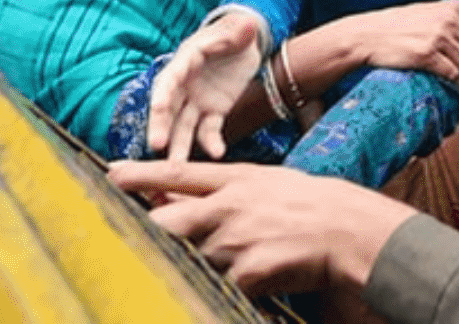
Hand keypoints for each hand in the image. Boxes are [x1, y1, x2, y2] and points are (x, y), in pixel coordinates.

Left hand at [108, 161, 412, 297]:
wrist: (347, 229)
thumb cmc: (308, 205)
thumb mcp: (265, 183)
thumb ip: (218, 190)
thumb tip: (171, 195)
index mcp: (237, 180)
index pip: (178, 174)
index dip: (141, 174)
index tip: (111, 172)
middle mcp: (230, 207)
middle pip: (166, 222)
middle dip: (153, 234)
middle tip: (147, 242)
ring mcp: (236, 239)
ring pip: (192, 258)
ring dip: (202, 264)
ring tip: (239, 255)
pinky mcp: (246, 271)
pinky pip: (218, 284)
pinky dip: (226, 286)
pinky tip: (252, 278)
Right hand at [148, 13, 263, 160]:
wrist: (245, 44)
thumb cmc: (235, 32)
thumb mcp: (238, 29)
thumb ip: (240, 30)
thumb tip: (248, 25)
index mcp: (186, 61)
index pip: (169, 79)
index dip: (162, 93)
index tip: (156, 108)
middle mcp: (185, 85)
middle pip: (168, 108)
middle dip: (161, 126)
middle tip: (157, 145)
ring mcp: (197, 100)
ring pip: (183, 125)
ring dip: (179, 145)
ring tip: (175, 168)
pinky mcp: (213, 111)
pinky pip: (208, 129)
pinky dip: (211, 142)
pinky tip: (218, 153)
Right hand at [355, 0, 458, 88]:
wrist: (368, 34)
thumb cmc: (399, 24)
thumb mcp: (431, 10)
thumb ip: (456, 18)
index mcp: (455, 8)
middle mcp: (449, 21)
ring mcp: (438, 37)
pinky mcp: (426, 55)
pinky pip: (454, 74)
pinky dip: (457, 83)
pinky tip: (454, 85)